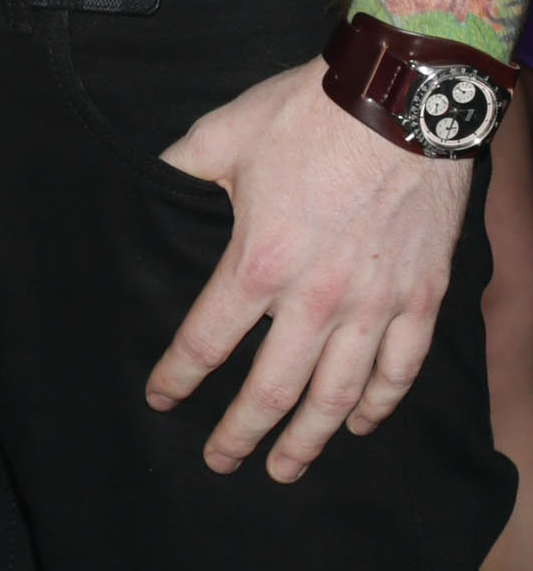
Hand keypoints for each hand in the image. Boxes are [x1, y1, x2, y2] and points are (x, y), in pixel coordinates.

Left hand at [146, 55, 472, 477]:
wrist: (400, 101)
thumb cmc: (308, 114)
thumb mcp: (223, 133)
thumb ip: (183, 167)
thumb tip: (150, 179)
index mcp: (258, 263)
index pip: (205, 340)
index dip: (177, 376)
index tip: (161, 399)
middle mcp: (315, 300)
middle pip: (271, 390)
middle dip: (240, 434)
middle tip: (219, 462)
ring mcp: (374, 306)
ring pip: (337, 397)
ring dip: (308, 439)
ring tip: (285, 469)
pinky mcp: (420, 300)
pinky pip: (399, 371)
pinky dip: (379, 406)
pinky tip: (360, 426)